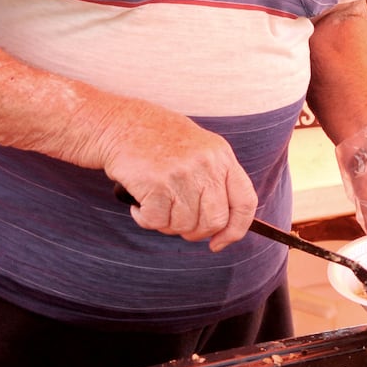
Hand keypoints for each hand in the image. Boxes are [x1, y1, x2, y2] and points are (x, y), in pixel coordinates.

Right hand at [101, 100, 258, 252]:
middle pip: (215, 221)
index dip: (236, 230)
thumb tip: (222, 226)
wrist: (121, 123)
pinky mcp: (157, 183)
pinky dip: (145, 218)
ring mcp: (183, 174)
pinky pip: (156, 222)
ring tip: (156, 203)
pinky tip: (140, 202)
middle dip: (196, 232)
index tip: (219, 242)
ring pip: (184, 226)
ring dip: (167, 223)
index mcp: (222, 155)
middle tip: (177, 222)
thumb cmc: (158, 139)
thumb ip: (214, 179)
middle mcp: (207, 164)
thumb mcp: (199, 149)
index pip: (245, 202)